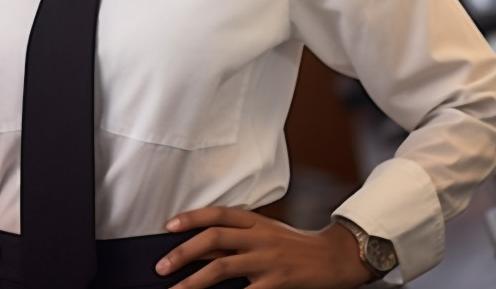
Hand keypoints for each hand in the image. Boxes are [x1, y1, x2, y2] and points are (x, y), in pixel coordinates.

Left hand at [155, 207, 375, 288]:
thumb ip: (239, 237)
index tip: (169, 226)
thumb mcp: (268, 233)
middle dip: (183, 252)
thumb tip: (202, 245)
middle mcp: (259, 237)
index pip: (218, 214)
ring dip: (194, 281)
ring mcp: (267, 260)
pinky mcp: (277, 282)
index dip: (192, 217)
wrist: (334, 257)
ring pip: (222, 267)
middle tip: (161, 266)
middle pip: (214, 238)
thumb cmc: (297, 246)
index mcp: (256, 222)